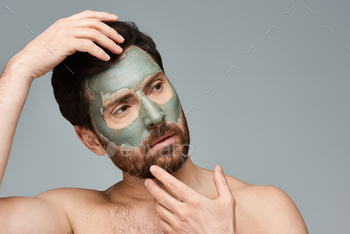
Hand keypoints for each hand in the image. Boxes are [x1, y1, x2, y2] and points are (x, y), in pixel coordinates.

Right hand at [9, 10, 124, 80]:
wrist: (27, 62)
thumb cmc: (43, 56)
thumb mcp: (58, 43)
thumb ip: (71, 39)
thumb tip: (85, 45)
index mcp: (64, 22)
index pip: (88, 14)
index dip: (103, 15)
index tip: (115, 19)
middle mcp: (66, 24)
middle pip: (95, 23)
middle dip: (111, 31)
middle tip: (121, 39)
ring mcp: (65, 32)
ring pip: (94, 33)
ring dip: (109, 42)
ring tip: (118, 51)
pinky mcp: (66, 43)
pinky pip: (89, 45)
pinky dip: (99, 52)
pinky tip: (106, 58)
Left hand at [145, 165, 236, 233]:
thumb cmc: (225, 226)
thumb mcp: (227, 202)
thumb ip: (221, 183)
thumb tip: (218, 168)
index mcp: (195, 202)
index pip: (172, 184)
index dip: (161, 175)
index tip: (153, 168)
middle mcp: (183, 213)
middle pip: (160, 196)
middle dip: (151, 187)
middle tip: (147, 181)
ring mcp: (178, 225)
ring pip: (159, 210)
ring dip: (156, 200)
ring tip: (156, 195)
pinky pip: (162, 223)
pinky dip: (161, 215)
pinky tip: (163, 211)